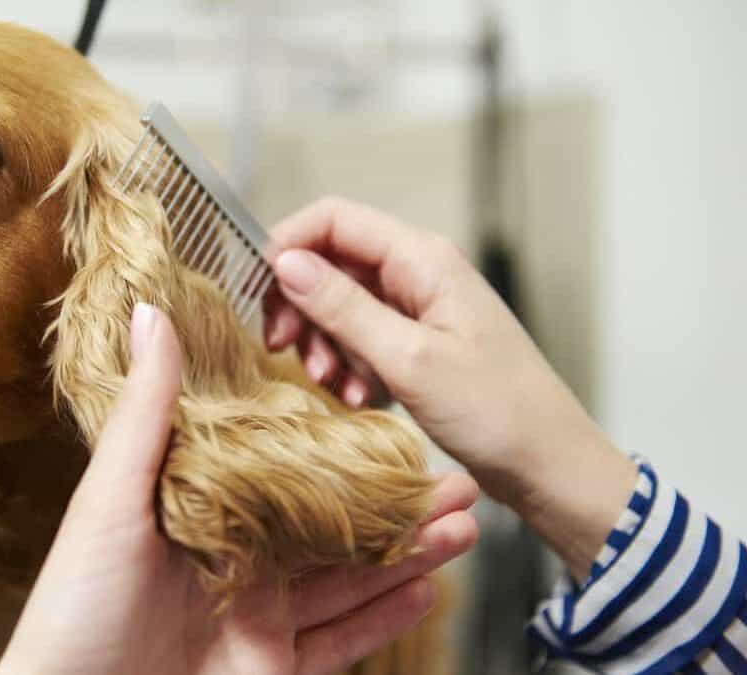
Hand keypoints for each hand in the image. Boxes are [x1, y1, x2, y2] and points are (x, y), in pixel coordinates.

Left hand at [0, 302, 478, 674]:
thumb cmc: (75, 605)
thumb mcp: (109, 500)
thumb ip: (146, 413)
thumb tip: (149, 315)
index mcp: (199, 514)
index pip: (284, 473)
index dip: (338, 451)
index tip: (390, 426)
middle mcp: (235, 565)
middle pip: (330, 529)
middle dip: (394, 505)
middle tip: (452, 480)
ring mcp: (257, 621)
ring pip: (348, 582)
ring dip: (406, 554)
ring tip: (463, 525)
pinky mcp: (271, 672)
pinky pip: (340, 643)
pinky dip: (384, 618)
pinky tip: (424, 587)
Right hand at [263, 197, 636, 578]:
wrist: (549, 465)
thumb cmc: (497, 411)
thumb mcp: (408, 359)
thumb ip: (343, 307)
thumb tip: (286, 263)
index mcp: (423, 260)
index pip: (334, 219)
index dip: (288, 245)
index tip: (259, 292)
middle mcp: (419, 274)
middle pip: (332, 264)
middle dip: (301, 305)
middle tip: (282, 349)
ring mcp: (419, 310)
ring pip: (342, 306)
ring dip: (325, 344)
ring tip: (334, 385)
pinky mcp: (419, 345)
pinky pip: (363, 340)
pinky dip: (350, 366)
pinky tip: (360, 398)